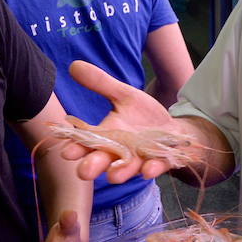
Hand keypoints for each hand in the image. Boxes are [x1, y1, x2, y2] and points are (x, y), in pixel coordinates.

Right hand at [61, 60, 191, 183]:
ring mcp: (141, 158)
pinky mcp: (161, 161)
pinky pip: (156, 167)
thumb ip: (101, 83)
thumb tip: (73, 65)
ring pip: (128, 168)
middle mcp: (121, 152)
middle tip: (84, 172)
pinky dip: (152, 168)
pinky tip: (148, 170)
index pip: (88, 142)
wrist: (175, 130)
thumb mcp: (124, 96)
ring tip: (113, 177)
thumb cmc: (144, 117)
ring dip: (121, 172)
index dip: (77, 147)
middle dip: (94, 166)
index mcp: (108, 136)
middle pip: (104, 161)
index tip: (66, 152)